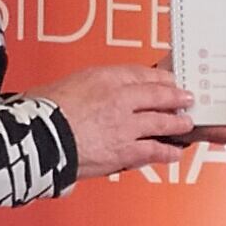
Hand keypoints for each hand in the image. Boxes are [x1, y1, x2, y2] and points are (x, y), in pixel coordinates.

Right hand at [36, 64, 196, 180]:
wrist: (40, 139)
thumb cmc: (41, 114)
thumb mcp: (61, 87)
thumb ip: (81, 91)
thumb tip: (81, 97)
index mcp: (102, 78)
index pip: (139, 73)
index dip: (157, 77)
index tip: (165, 79)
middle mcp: (119, 98)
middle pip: (156, 94)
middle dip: (174, 96)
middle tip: (184, 97)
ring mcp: (125, 124)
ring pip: (161, 121)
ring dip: (176, 122)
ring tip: (185, 123)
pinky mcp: (126, 149)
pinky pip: (154, 150)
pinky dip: (166, 152)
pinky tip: (173, 152)